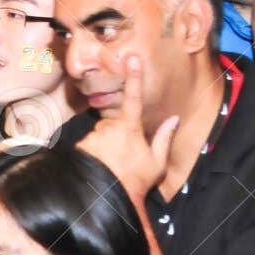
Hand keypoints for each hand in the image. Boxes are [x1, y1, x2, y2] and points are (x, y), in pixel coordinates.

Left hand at [75, 54, 178, 200]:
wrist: (112, 196)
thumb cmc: (138, 179)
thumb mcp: (158, 161)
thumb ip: (164, 137)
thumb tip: (174, 119)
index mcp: (130, 129)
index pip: (134, 98)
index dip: (134, 77)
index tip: (132, 59)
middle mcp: (109, 128)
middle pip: (113, 122)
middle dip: (118, 133)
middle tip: (125, 154)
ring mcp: (93, 136)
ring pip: (100, 133)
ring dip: (105, 143)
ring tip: (113, 162)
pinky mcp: (81, 145)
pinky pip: (89, 142)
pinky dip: (94, 151)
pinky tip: (100, 164)